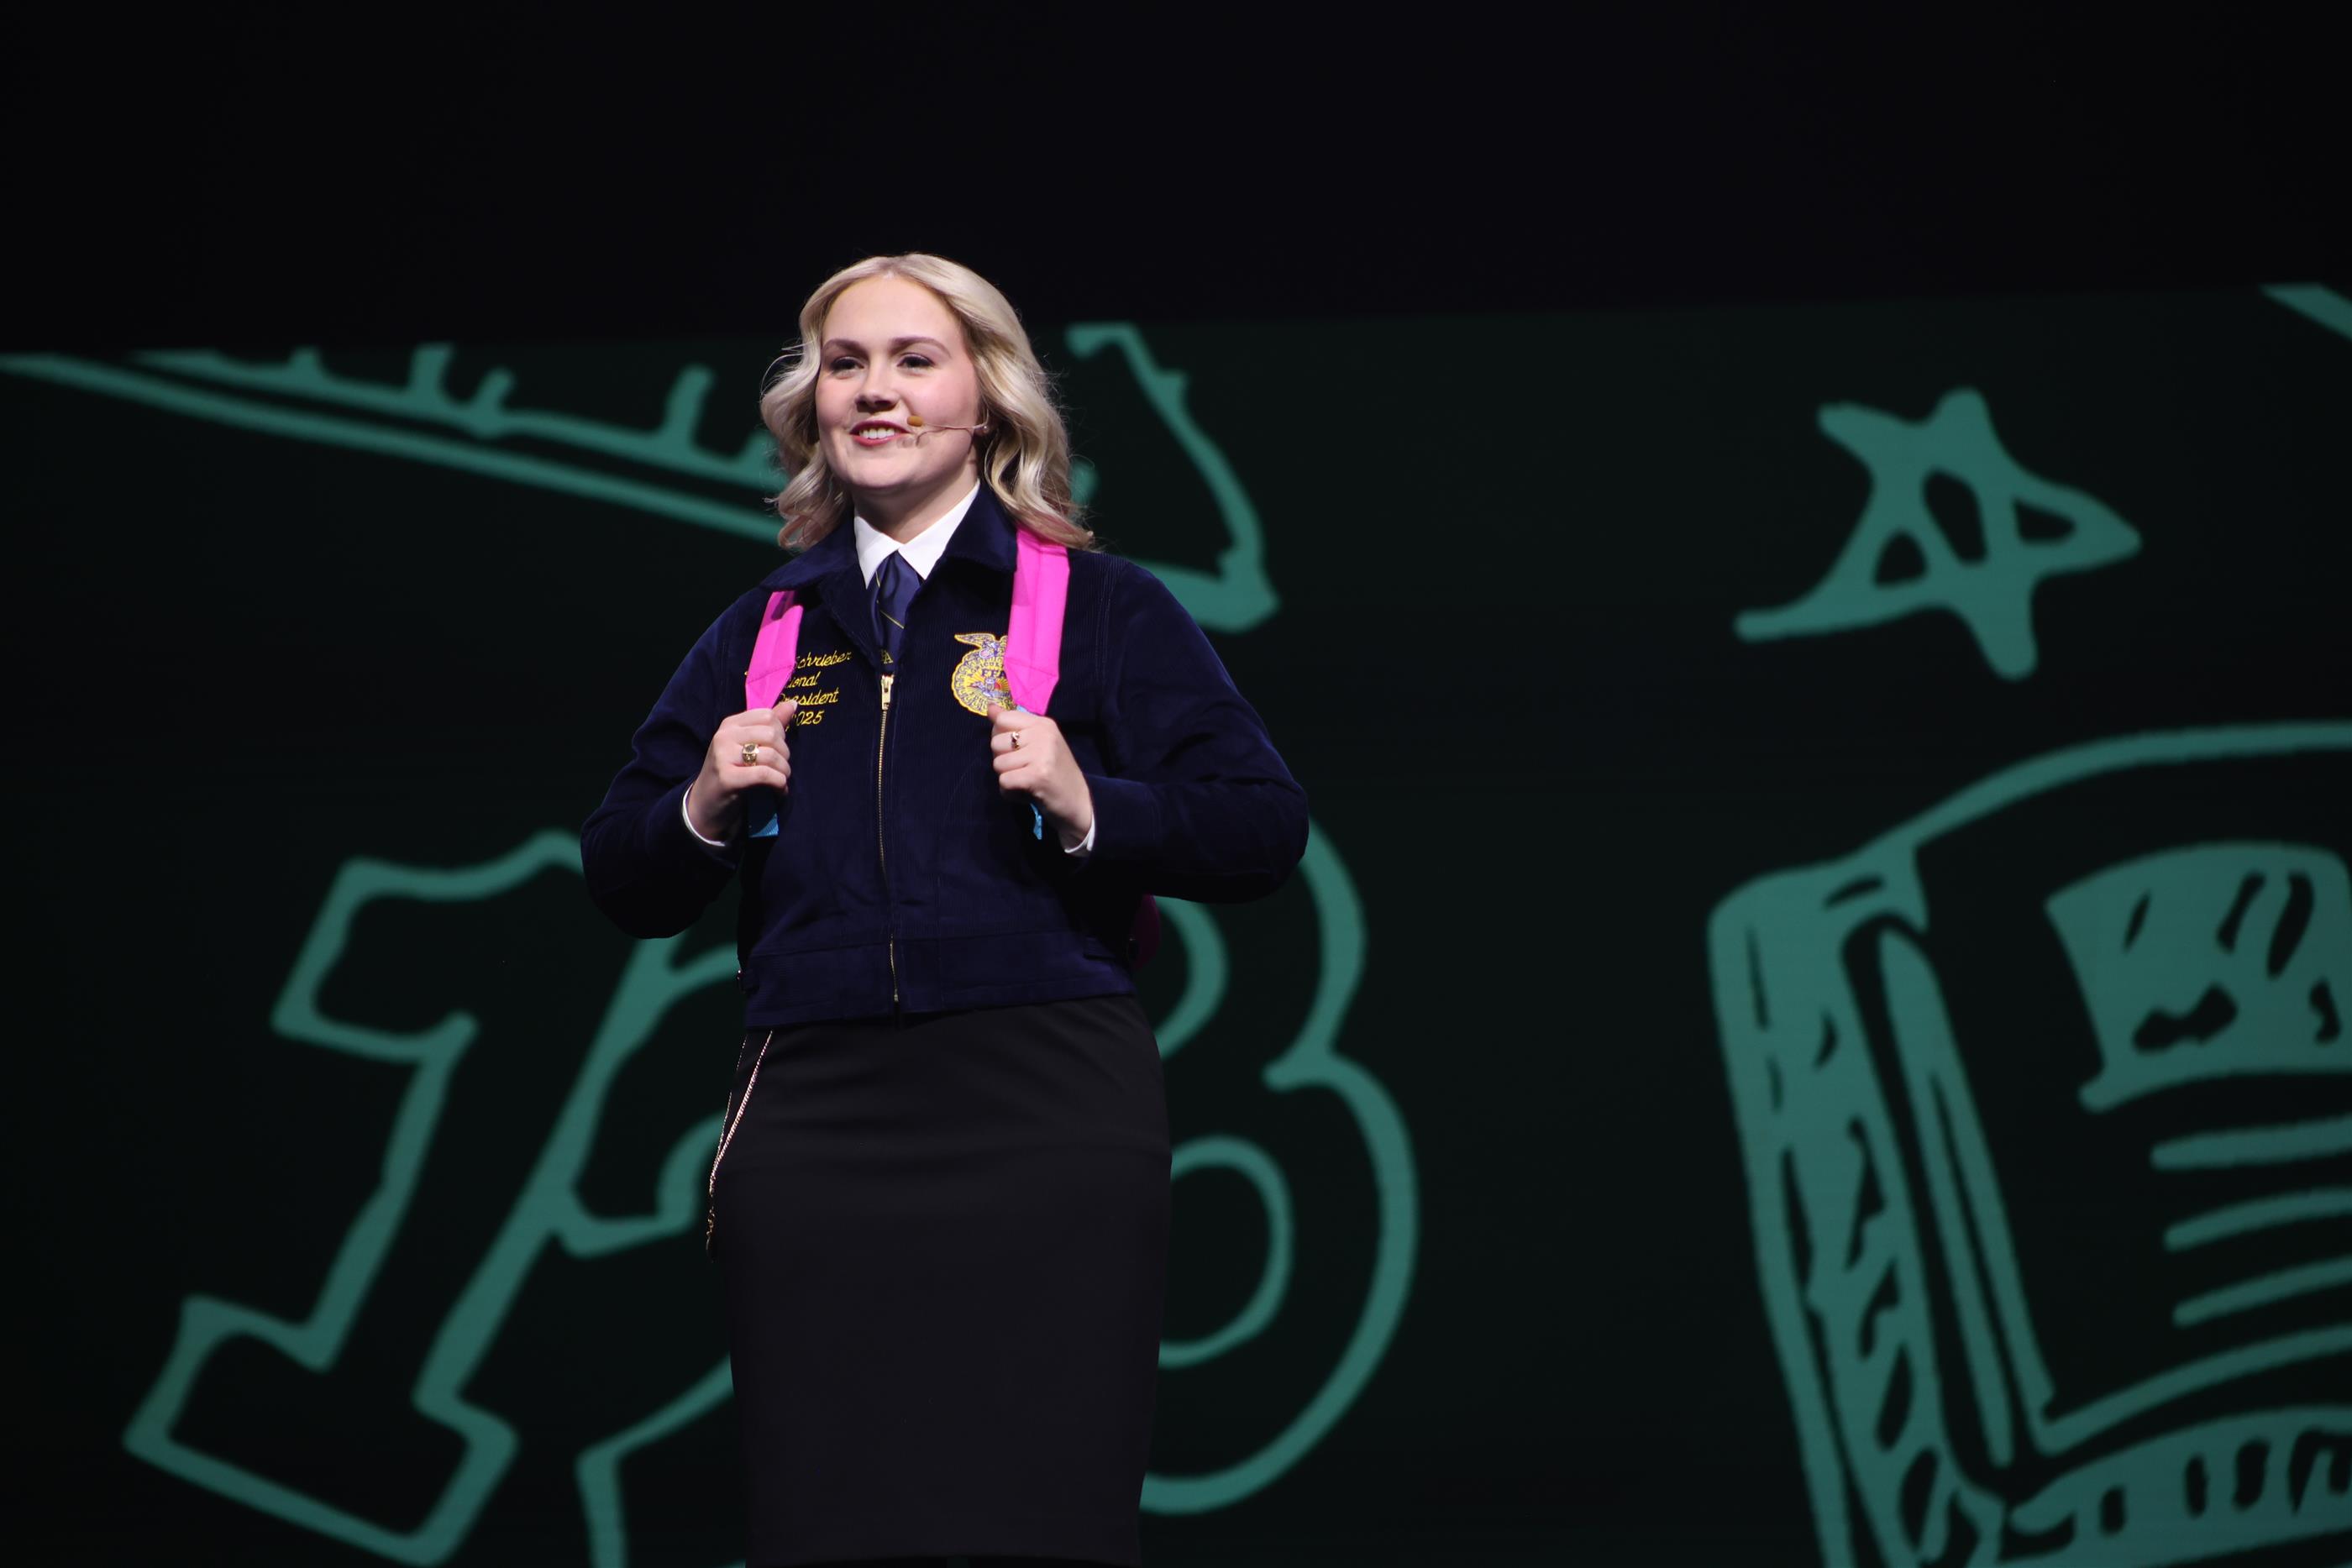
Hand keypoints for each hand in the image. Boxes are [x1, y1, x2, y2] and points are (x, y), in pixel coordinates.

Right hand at [688, 699, 798, 838]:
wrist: (706, 804)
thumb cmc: (732, 772)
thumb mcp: (747, 745)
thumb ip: (770, 725)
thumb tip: (793, 704)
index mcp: (729, 724)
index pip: (767, 716)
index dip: (781, 733)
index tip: (778, 750)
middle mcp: (724, 736)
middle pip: (771, 734)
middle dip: (785, 754)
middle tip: (782, 768)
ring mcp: (723, 756)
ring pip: (770, 755)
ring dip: (784, 771)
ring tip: (782, 780)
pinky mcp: (727, 778)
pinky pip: (764, 774)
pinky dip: (778, 783)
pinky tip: (779, 790)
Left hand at [987, 703, 1092, 847]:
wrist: (1080, 804)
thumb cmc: (1056, 774)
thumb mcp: (1038, 744)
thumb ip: (1013, 726)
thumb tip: (990, 707)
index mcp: (1043, 724)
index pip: (1003, 719)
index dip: (1001, 738)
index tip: (1018, 751)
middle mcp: (1044, 734)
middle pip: (996, 743)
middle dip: (1004, 761)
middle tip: (1026, 770)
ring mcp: (1042, 754)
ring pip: (998, 764)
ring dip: (1008, 779)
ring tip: (1028, 782)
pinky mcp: (1037, 775)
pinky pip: (1004, 782)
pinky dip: (1011, 793)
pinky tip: (1027, 793)